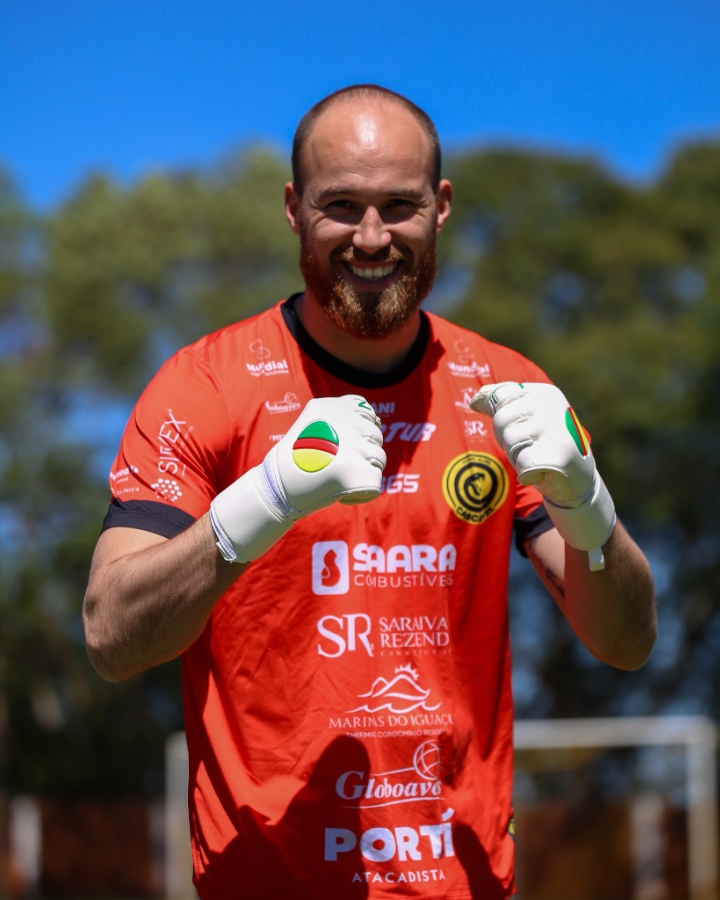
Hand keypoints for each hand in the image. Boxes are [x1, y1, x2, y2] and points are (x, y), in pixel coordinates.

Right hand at [210, 395, 384, 562]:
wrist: (275, 489)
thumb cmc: (294, 460)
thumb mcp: (314, 426)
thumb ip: (342, 421)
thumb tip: (378, 421)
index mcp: (333, 406)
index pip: (367, 413)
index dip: (362, 431)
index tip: (347, 444)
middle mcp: (346, 421)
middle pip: (376, 436)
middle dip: (363, 452)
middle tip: (336, 464)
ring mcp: (353, 447)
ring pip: (379, 459)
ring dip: (363, 471)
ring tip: (338, 477)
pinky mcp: (358, 472)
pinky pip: (375, 482)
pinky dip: (361, 493)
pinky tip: (339, 493)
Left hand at [471, 382, 615, 569]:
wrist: (576, 476)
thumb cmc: (544, 443)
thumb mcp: (526, 417)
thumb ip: (502, 404)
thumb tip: (475, 399)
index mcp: (543, 393)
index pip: (501, 396)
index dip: (503, 418)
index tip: (520, 426)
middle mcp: (551, 406)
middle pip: (501, 420)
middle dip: (508, 440)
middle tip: (530, 446)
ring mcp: (555, 429)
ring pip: (510, 441)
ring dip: (517, 457)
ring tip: (537, 456)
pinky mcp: (558, 455)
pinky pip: (522, 464)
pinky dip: (527, 473)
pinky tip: (542, 471)